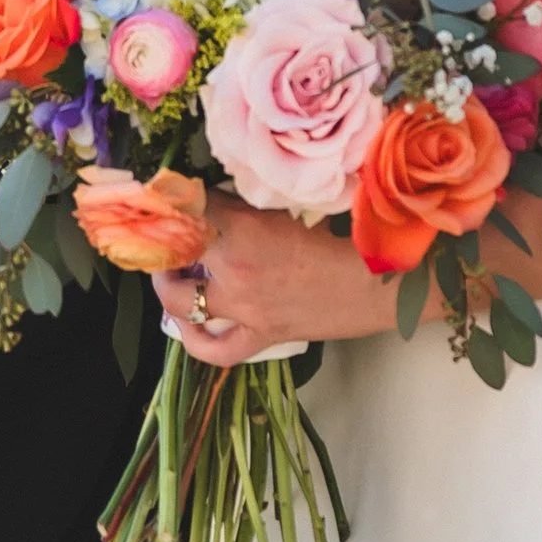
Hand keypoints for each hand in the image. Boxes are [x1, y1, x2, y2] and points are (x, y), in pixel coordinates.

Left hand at [153, 197, 394, 366]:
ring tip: (172, 275)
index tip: (163, 191)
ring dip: (170, 286)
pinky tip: (189, 325)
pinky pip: (216, 349)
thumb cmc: (343, 235)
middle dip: (165, 242)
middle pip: (175, 255)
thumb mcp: (290, 206)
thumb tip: (216, 198)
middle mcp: (234, 270)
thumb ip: (250, 203)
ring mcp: (244, 308)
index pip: (188, 208)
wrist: (377, 281)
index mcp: (243, 229)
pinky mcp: (261, 335)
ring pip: (182, 303)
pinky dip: (195, 339)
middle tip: (169, 234)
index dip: (171, 197)